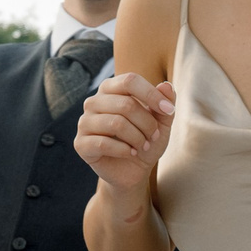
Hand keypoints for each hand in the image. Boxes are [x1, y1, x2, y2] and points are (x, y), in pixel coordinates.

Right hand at [75, 72, 175, 200]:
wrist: (133, 169)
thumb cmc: (145, 139)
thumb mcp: (161, 122)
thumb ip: (165, 102)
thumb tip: (166, 85)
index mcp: (110, 89)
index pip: (129, 81)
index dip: (151, 94)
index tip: (169, 110)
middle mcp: (93, 102)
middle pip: (126, 104)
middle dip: (147, 123)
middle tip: (153, 136)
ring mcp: (84, 122)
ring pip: (116, 123)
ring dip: (137, 138)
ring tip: (143, 146)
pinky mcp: (80, 143)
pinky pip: (104, 143)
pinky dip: (124, 150)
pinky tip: (130, 153)